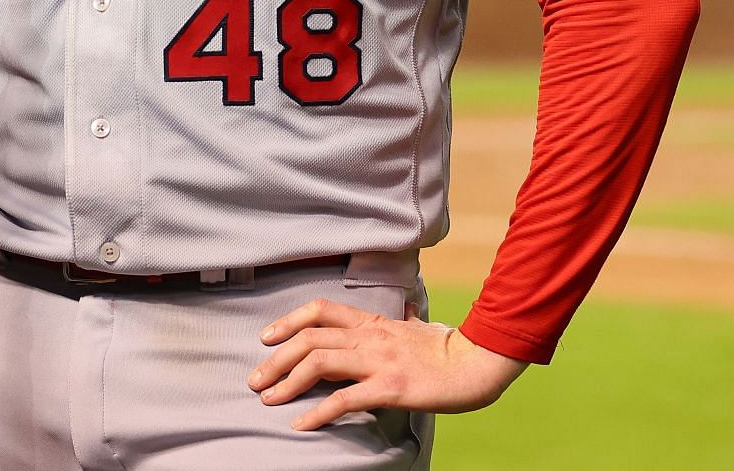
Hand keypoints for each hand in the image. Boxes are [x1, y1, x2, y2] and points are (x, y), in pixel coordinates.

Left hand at [248, 299, 527, 429]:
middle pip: (309, 338)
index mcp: (373, 322)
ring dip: (286, 381)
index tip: (265, 338)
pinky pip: (345, 399)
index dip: (287, 321)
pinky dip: (317, 412)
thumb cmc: (448, 350)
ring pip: (318, 363)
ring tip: (266, 398)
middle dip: (275, 359)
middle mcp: (370, 336)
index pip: (319, 310)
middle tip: (254, 379)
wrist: (479, 363)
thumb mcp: (416, 327)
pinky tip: (300, 423)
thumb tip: (397, 314)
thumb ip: (397, 322)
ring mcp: (379, 360)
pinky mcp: (391, 387)